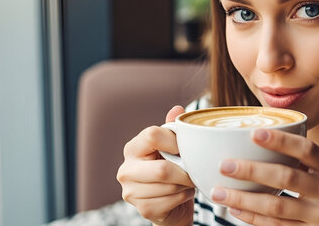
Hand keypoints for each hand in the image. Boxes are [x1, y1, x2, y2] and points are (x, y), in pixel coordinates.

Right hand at [116, 106, 195, 225]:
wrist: (171, 204)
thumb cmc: (172, 170)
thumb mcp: (172, 147)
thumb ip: (173, 129)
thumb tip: (177, 109)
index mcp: (133, 148)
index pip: (152, 135)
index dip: (174, 141)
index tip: (184, 148)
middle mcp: (126, 169)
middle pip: (162, 169)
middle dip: (184, 172)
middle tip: (193, 171)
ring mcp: (131, 192)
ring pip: (169, 187)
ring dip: (186, 185)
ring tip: (187, 182)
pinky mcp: (142, 210)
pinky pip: (171, 201)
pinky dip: (183, 197)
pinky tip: (183, 194)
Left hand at [210, 129, 318, 224]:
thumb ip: (306, 163)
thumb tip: (261, 140)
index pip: (307, 149)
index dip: (281, 141)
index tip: (254, 133)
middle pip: (287, 177)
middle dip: (252, 170)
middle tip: (225, 165)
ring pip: (276, 207)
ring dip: (244, 200)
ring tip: (219, 193)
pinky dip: (253, 219)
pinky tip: (236, 211)